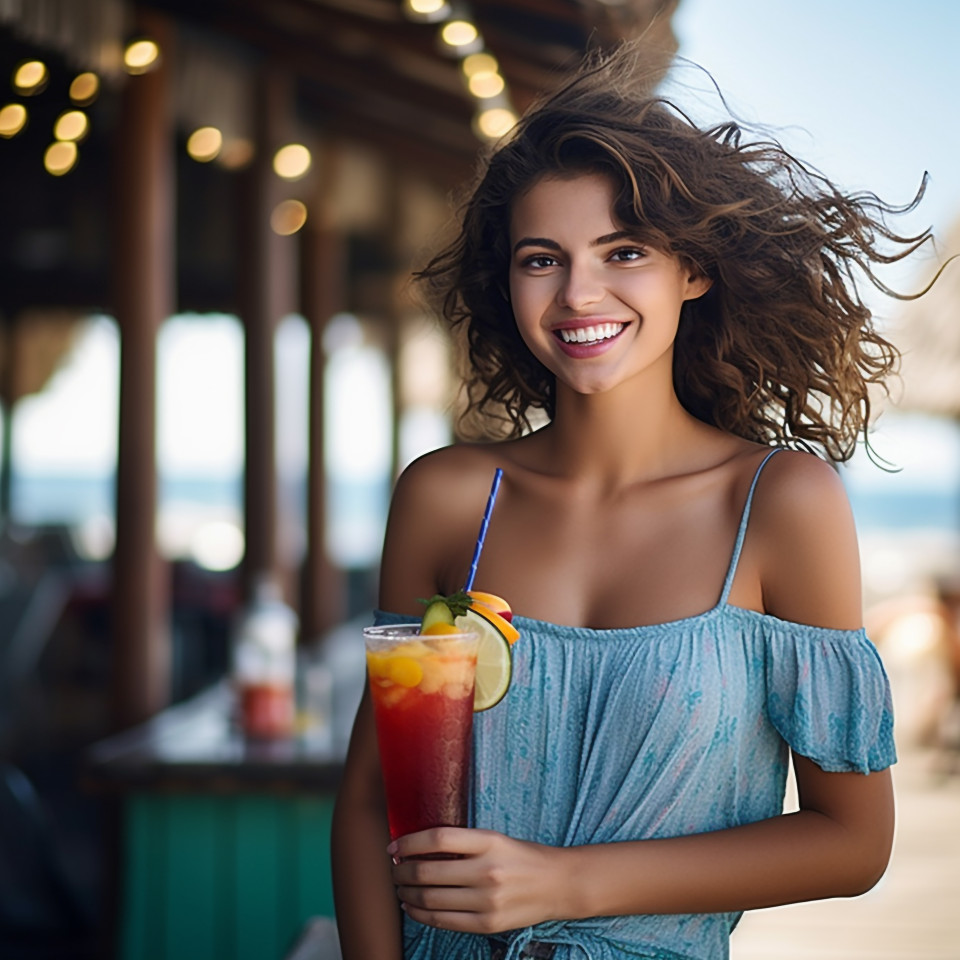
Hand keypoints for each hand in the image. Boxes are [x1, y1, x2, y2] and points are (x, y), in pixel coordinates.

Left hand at [388, 827, 565, 933]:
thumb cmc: (522, 856)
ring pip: (430, 898)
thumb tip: (418, 847)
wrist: (557, 884)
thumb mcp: (495, 839)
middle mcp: (487, 870)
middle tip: (393, 868)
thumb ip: (462, 843)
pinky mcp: (487, 924)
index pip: (438, 838)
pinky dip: (421, 914)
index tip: (394, 845)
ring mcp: (487, 900)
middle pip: (428, 871)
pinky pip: (443, 921)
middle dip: (402, 870)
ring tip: (400, 887)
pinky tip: (412, 906)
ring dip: (407, 892)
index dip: (410, 842)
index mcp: (488, 841)